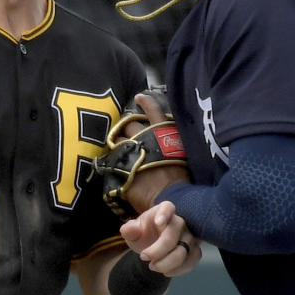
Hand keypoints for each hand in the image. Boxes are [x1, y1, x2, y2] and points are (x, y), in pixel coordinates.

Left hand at [120, 200, 201, 275]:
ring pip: (184, 250)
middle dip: (157, 250)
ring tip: (152, 267)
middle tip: (143, 257)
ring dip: (167, 263)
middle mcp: (179, 222)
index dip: (164, 214)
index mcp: (163, 211)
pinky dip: (179, 269)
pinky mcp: (194, 250)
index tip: (158, 223)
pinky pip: (192, 260)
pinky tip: (166, 271)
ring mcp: (189, 236)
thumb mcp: (133, 232)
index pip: (167, 207)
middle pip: (173, 235)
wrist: (153, 247)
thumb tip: (126, 230)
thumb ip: (129, 230)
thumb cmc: (144, 234)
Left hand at [121, 93, 189, 212]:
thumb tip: (168, 143)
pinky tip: (113, 167)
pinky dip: (112, 163)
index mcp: (162, 134)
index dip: (146, 102)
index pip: (154, 111)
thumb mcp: (182, 156)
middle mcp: (145, 139)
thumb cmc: (182, 179)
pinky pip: (112, 162)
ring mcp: (131, 152)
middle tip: (127, 132)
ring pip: (117, 141)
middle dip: (127, 127)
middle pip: (130, 125)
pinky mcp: (122, 167)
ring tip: (119, 150)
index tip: (139, 97)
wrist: (171, 198)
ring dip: (117, 144)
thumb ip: (172, 146)